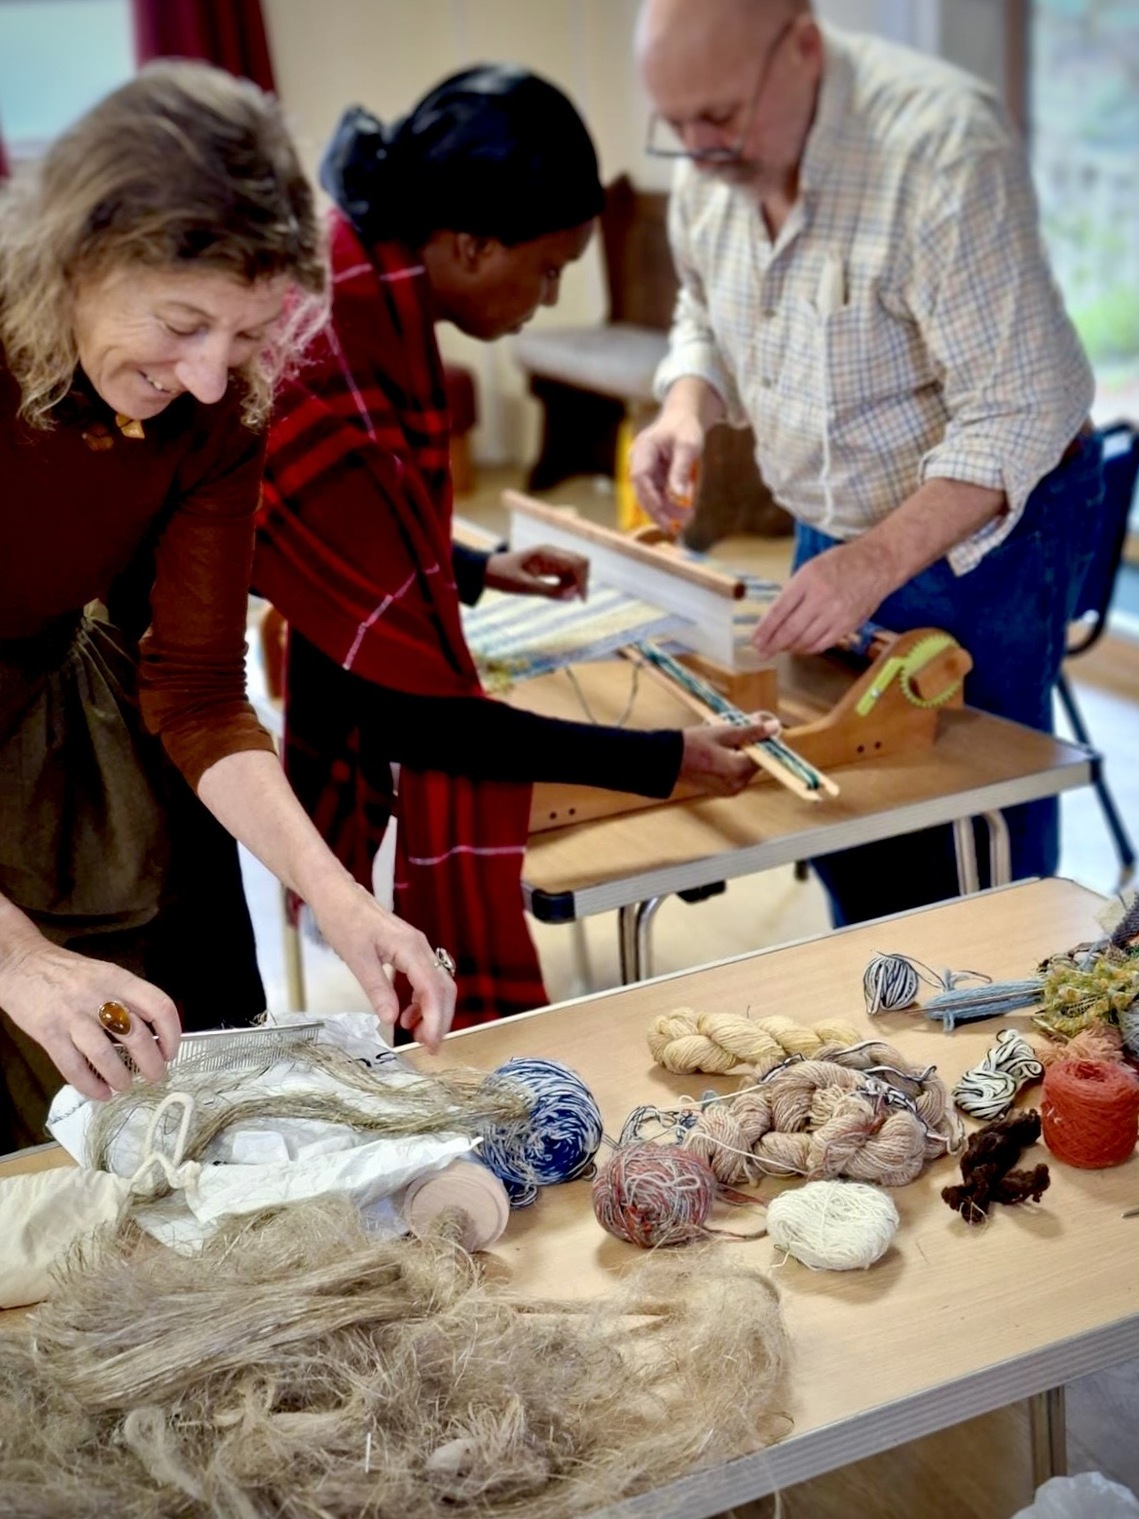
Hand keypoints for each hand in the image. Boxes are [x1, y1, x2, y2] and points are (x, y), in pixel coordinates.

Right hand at [0, 931, 179, 1100]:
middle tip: (155, 1076)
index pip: (159, 1007)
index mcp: (118, 980)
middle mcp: (98, 997)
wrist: (21, 964)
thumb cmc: (68, 973)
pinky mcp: (49, 1034)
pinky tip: (100, 1093)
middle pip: (136, 1036)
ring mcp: (72, 1016)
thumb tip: (154, 1033)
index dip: (172, 1034)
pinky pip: (74, 1067)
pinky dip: (91, 1086)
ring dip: (121, 1077)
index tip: (170, 1051)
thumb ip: (128, 998)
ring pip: (106, 1055)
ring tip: (125, 1086)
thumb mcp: (105, 974)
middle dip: (152, 1064)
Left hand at [310, 878, 455, 1053]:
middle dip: (440, 1019)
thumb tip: (390, 1020)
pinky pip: (425, 979)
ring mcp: (417, 949)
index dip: (435, 1018)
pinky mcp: (409, 951)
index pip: (433, 989)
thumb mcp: (357, 959)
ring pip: (438, 985)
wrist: (337, 895)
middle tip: (429, 1046)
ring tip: (416, 1034)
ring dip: (432, 1011)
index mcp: (410, 948)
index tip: (429, 1043)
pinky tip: (406, 1015)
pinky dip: (421, 1001)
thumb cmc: (344, 920)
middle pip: (444, 988)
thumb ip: (377, 989)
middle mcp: (420, 948)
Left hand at [485, 546, 587, 600]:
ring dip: (574, 584)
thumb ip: (549, 591)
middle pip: (580, 563)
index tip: (581, 599)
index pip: (577, 563)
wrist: (486, 570)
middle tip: (575, 600)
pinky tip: (558, 594)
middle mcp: (552, 553)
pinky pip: (566, 575)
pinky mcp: (548, 567)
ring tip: (559, 597)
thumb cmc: (502, 575)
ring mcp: (551, 559)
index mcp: (547, 553)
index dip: (583, 581)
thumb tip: (572, 597)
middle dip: (582, 582)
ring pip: (575, 570)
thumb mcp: (524, 586)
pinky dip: (567, 585)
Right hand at [629, 409, 705, 532]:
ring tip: (686, 520)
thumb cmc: (685, 428)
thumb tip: (679, 496)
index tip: (663, 512)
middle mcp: (639, 461)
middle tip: (674, 527)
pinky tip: (683, 514)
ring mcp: (645, 470)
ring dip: (666, 511)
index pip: (640, 477)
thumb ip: (681, 470)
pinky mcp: (653, 478)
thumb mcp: (688, 446)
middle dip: (657, 511)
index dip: (649, 496)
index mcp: (643, 449)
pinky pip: (659, 496)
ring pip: (650, 497)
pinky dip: (669, 506)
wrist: (683, 419)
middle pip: (642, 492)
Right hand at [678, 714, 781, 796]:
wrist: (667, 760)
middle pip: (756, 764)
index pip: (763, 755)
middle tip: (735, 733)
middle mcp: (737, 784)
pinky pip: (736, 776)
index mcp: (738, 770)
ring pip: (746, 770)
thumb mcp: (723, 732)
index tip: (754, 729)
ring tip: (724, 743)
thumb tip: (774, 727)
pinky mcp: (723, 792)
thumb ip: (751, 731)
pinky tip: (719, 754)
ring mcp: (730, 790)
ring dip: (742, 756)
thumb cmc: (692, 744)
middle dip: (750, 748)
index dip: (761, 741)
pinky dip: (733, 765)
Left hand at [753, 541, 890, 657]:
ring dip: (790, 647)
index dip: (764, 630)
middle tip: (762, 652)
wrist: (878, 563)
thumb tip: (774, 620)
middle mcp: (822, 597)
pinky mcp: (849, 625)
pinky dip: (808, 649)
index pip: (779, 611)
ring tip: (780, 648)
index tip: (754, 641)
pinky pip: (823, 644)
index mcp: (807, 579)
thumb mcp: (810, 568)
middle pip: (790, 629)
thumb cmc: (841, 563)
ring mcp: (837, 613)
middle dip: (773, 644)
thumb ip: (793, 593)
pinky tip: (801, 647)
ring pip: (806, 640)